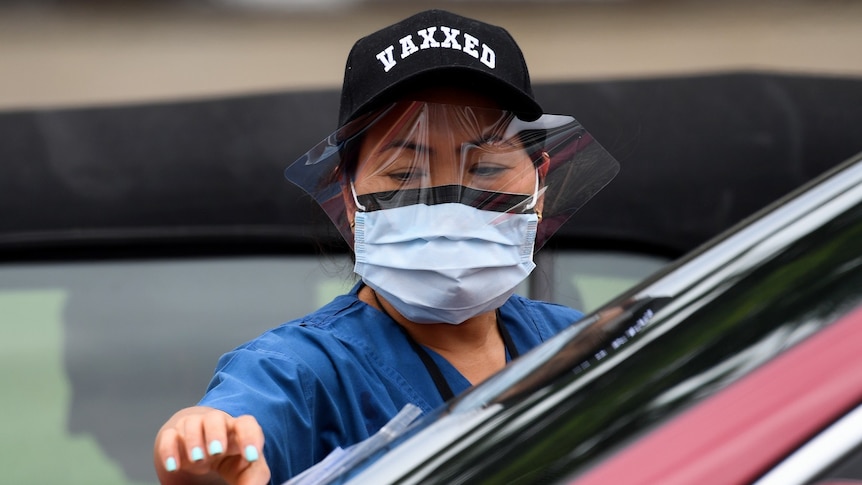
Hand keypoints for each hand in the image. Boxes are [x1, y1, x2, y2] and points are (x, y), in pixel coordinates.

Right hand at [154, 406, 269, 484]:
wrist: (205, 453)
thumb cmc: (232, 460)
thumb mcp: (246, 470)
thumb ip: (252, 480)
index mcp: (238, 430)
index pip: (247, 423)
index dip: (250, 437)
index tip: (251, 457)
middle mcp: (216, 425)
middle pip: (215, 417)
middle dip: (216, 433)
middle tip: (217, 452)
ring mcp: (193, 428)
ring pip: (191, 423)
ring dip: (193, 440)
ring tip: (197, 460)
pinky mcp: (174, 437)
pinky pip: (169, 436)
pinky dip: (169, 450)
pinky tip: (173, 466)